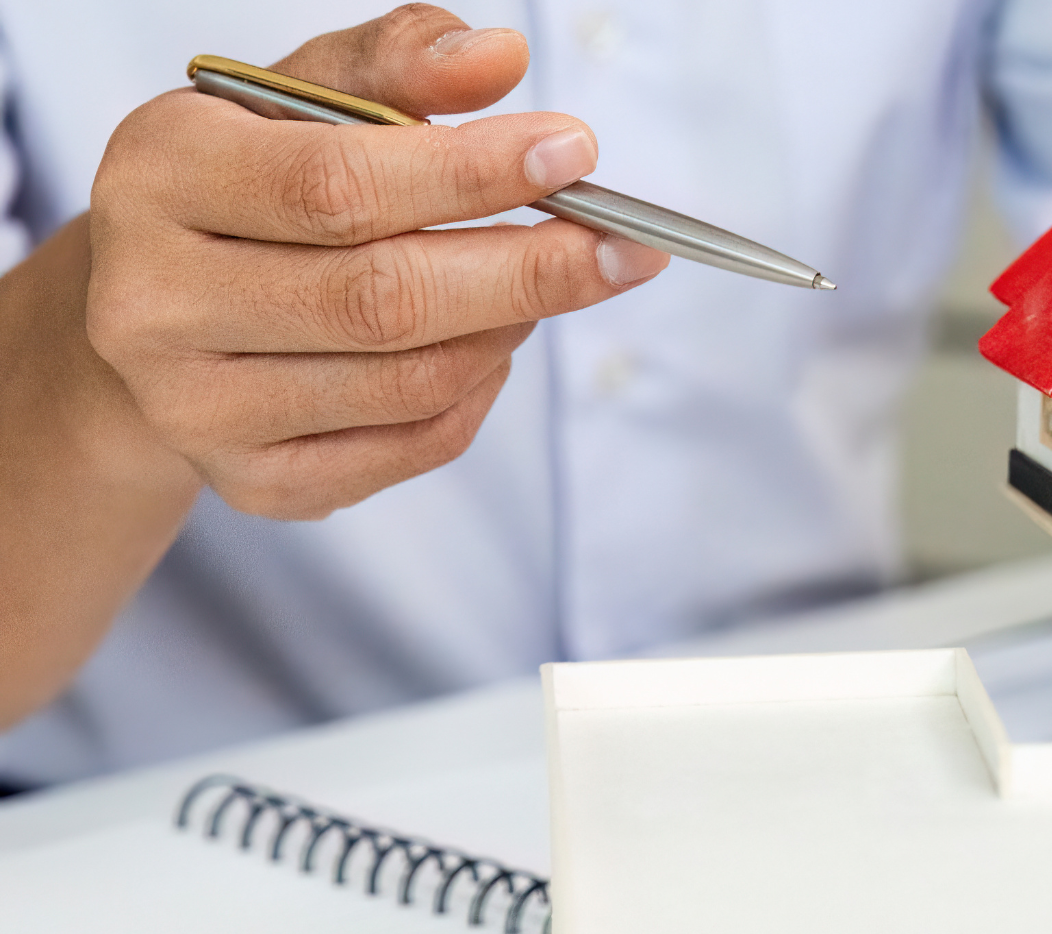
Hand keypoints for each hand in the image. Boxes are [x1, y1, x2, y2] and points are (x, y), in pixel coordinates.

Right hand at [85, 4, 667, 519]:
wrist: (159, 311)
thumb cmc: (251, 184)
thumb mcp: (300, 100)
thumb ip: (397, 66)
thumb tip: (500, 57)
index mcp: (159, 176)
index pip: (337, 186)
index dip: (470, 174)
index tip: (575, 154)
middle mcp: (156, 305)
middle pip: (382, 300)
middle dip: (527, 270)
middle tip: (621, 245)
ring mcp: (201, 411)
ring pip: (411, 382)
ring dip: (508, 328)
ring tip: (549, 280)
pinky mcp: (260, 483)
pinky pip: (417, 445)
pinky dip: (481, 391)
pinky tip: (493, 341)